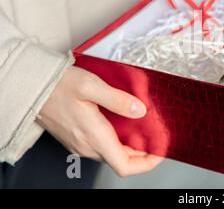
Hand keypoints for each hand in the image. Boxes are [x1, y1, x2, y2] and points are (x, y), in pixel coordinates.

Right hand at [37, 66, 162, 176]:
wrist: (34, 87)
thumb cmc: (59, 85)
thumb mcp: (91, 86)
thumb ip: (118, 100)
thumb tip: (140, 111)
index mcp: (94, 136)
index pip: (124, 166)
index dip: (146, 163)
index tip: (160, 151)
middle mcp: (87, 146)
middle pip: (121, 161)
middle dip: (142, 154)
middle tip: (156, 138)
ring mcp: (81, 144)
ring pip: (112, 154)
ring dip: (130, 148)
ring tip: (144, 131)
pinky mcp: (77, 139)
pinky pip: (103, 147)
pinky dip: (118, 142)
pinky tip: (124, 126)